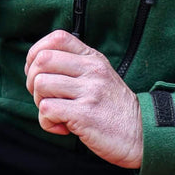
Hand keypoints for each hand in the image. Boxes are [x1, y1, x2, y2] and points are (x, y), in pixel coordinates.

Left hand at [25, 30, 143, 167]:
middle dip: (32, 81)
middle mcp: (92, 70)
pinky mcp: (85, 113)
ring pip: (41, 84)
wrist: (142, 135)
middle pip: (42, 60)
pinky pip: (47, 109)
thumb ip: (76, 68)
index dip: (36, 53)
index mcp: (94, 59)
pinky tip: (63, 128)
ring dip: (40, 104)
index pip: (57, 38)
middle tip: (45, 98)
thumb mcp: (101, 78)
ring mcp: (90, 91)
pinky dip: (47, 122)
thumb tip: (38, 65)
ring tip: (57, 115)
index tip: (38, 73)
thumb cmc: (115, 110)